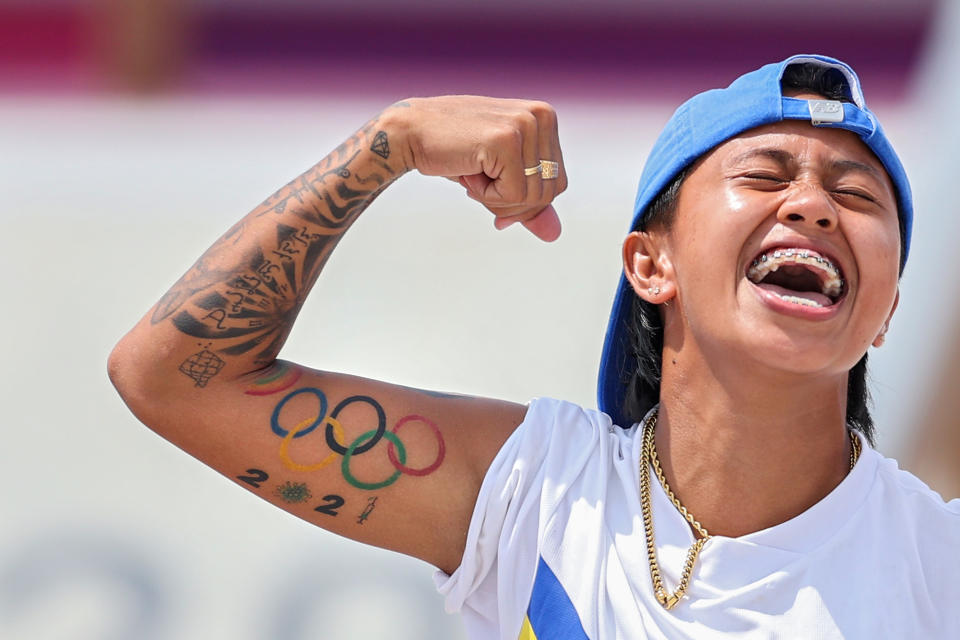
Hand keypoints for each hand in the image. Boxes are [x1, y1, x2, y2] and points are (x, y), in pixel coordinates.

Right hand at [389, 96, 566, 241]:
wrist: (410, 133)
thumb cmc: (454, 153)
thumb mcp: (499, 178)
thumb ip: (528, 204)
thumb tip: (554, 234)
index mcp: (546, 118)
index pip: (557, 183)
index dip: (524, 200)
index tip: (492, 183)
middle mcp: (542, 116)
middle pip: (549, 192)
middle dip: (511, 203)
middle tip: (479, 179)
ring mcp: (525, 125)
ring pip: (532, 197)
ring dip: (495, 198)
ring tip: (472, 171)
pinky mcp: (505, 140)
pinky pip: (512, 195)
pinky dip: (485, 196)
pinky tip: (468, 171)